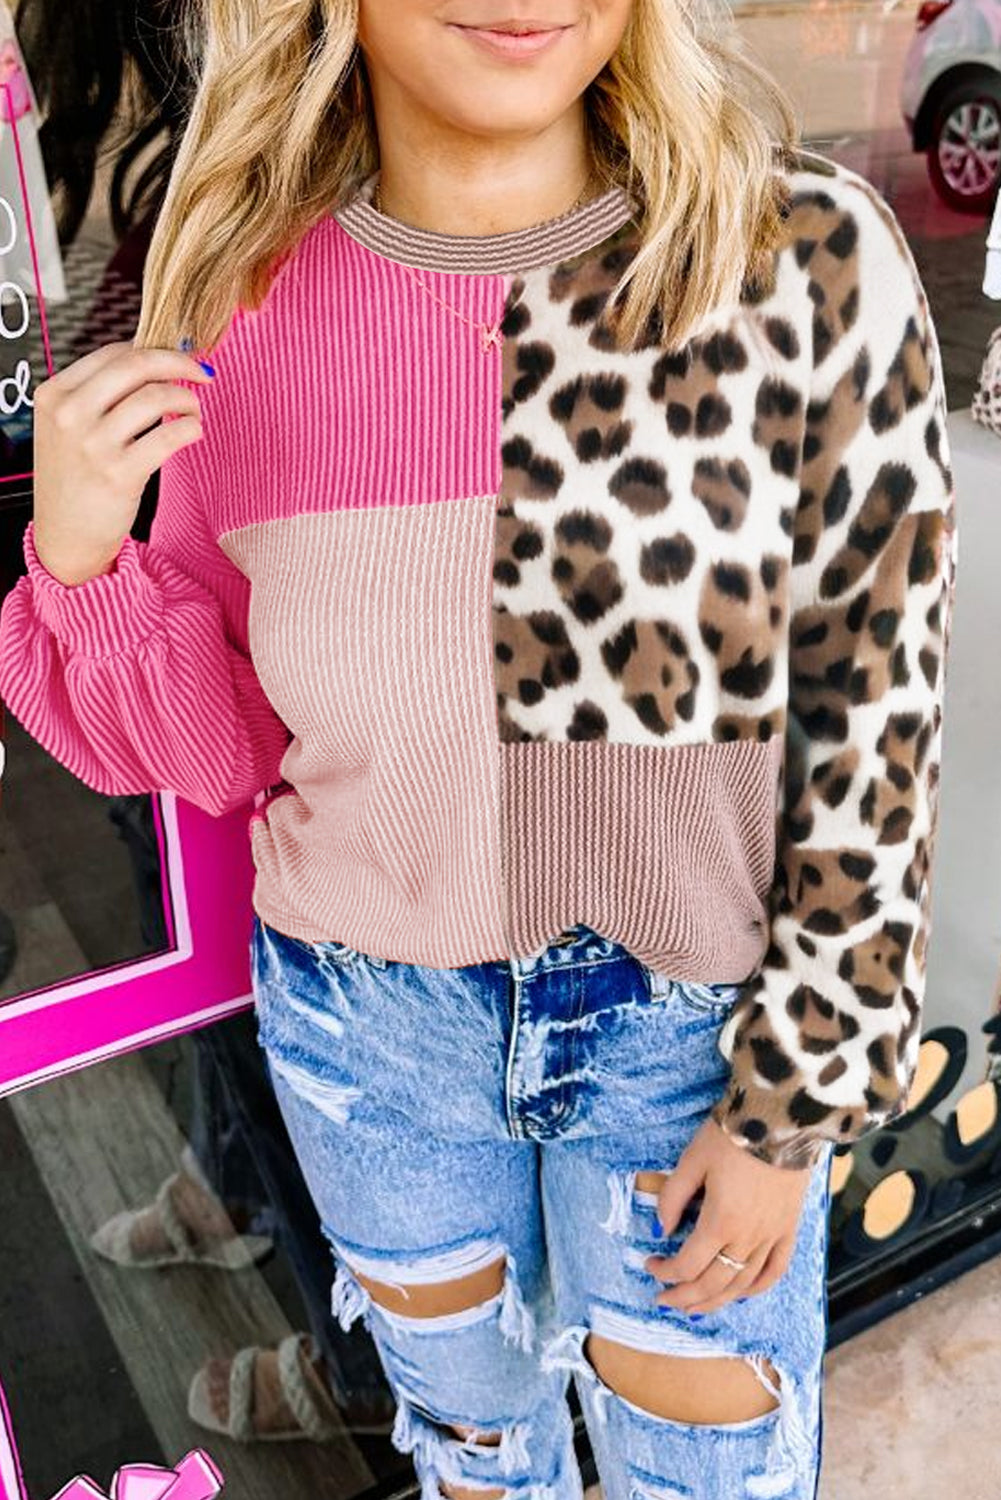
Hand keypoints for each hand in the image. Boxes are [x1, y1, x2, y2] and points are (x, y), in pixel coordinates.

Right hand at [32, 340, 212, 586]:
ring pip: (155, 397)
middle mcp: (70, 415)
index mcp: (55, 395)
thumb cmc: (76, 479)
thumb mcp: (68, 428)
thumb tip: (155, 362)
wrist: (66, 536)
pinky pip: (168, 436)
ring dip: (187, 399)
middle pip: (136, 365)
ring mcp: (93, 445)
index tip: (177, 359)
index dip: (154, 351)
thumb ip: (99, 395)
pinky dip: (190, 428)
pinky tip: (194, 431)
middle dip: (178, 363)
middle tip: (202, 373)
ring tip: (194, 410)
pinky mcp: (119, 474)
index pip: (113, 353)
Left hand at [645, 1117, 814, 1314]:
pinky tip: (741, 1293)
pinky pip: (775, 1270)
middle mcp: (748, 1238)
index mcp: (720, 1222)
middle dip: (684, 1296)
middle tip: (664, 1298)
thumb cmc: (732, 1137)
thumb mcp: (692, 1160)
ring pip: (742, 1284)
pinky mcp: (789, 1229)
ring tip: (694, 1307)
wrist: (782, 1121)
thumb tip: (661, 1230)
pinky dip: (757, 1288)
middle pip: (713, 1283)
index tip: (650, 1264)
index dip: (665, 1272)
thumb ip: (673, 1197)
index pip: (687, 1265)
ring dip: (716, 1301)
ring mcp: (772, 1237)